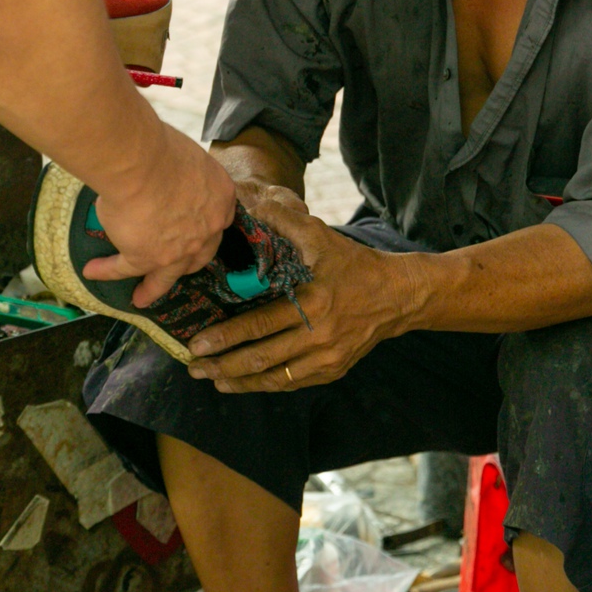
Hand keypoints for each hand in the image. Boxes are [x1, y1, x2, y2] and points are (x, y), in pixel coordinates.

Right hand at [83, 126, 235, 307]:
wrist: (140, 161)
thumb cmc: (161, 147)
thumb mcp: (187, 157)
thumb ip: (181, 175)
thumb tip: (162, 176)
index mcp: (220, 198)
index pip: (215, 219)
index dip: (204, 227)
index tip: (196, 229)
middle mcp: (205, 230)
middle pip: (198, 255)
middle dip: (186, 264)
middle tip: (177, 268)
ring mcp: (177, 250)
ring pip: (165, 276)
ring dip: (153, 287)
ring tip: (142, 297)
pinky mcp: (144, 257)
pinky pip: (123, 268)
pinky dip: (107, 270)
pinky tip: (93, 271)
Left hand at [184, 186, 417, 392]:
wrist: (397, 295)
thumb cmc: (353, 263)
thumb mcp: (321, 236)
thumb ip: (284, 221)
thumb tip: (248, 206)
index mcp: (313, 303)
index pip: (260, 324)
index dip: (225, 336)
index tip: (196, 342)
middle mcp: (320, 336)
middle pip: (262, 357)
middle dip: (223, 365)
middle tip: (193, 366)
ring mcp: (328, 358)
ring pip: (275, 377)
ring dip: (240, 381)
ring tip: (212, 379)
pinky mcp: (333, 370)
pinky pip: (292, 383)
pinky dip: (265, 385)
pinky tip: (244, 383)